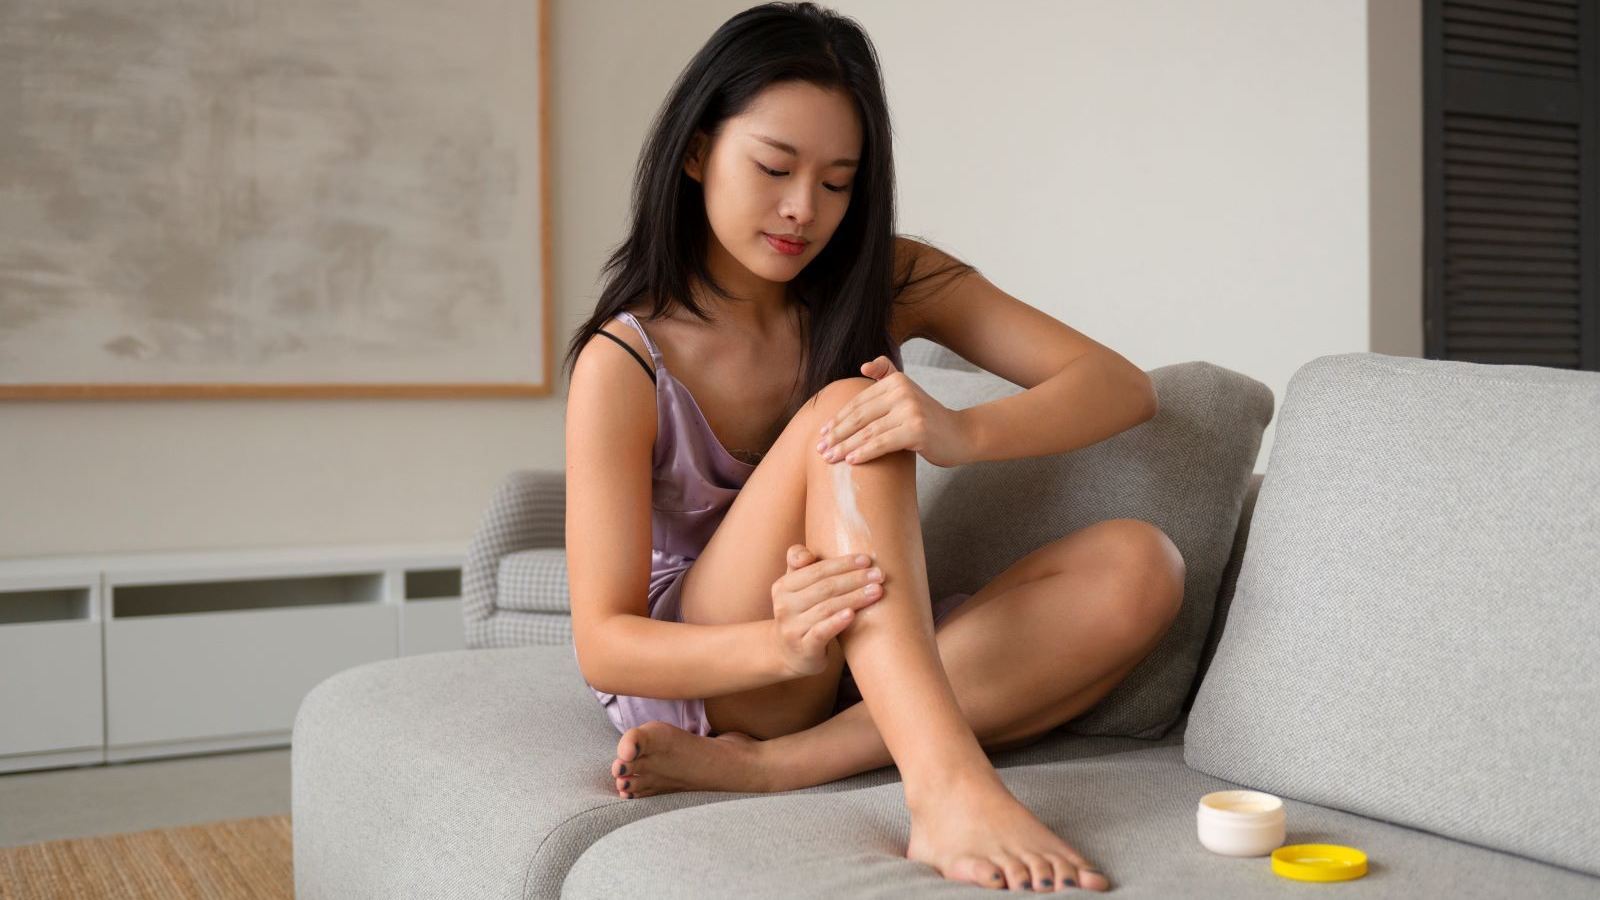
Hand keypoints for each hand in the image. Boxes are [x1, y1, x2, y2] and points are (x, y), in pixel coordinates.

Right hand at [771, 545, 884, 677]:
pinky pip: (820, 632)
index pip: (816, 570)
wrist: (791, 654)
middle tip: (879, 575)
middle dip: (854, 579)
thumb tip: (808, 555)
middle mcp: (783, 606)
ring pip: (826, 608)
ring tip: (877, 591)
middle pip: (824, 588)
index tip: (867, 560)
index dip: (842, 563)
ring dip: (854, 598)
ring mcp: (791, 628)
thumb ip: (799, 563)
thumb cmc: (802, 614)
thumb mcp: (796, 588)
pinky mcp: (803, 648)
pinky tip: (852, 614)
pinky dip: (836, 622)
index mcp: (783, 586)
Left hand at [816, 356, 970, 467]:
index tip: (822, 433)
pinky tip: (851, 461)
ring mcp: (910, 410)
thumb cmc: (929, 420)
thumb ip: (887, 375)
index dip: (837, 418)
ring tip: (828, 458)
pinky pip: (882, 443)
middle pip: (859, 416)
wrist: (962, 435)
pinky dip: (864, 452)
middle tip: (819, 449)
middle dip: (836, 434)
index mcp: (896, 381)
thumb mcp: (908, 393)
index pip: (858, 402)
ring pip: (868, 431)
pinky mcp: (917, 430)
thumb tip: (864, 365)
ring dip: (844, 446)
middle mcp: (902, 392)